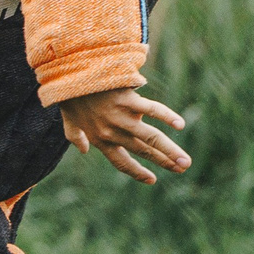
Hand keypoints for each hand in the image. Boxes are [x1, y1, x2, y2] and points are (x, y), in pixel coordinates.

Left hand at [59, 87, 191, 183]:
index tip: (152, 180)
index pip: (121, 162)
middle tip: (182, 169)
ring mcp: (120, 117)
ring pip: (150, 138)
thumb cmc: (69, 95)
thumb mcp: (68, 120)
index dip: (137, 172)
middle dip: (164, 162)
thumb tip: (84, 150)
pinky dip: (167, 117)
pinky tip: (180, 124)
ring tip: (185, 162)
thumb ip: (76, 136)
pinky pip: (152, 110)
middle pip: (142, 151)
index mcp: (100, 139)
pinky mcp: (127, 100)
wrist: (68, 73)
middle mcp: (112, 132)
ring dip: (170, 151)